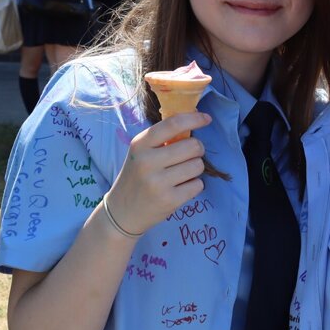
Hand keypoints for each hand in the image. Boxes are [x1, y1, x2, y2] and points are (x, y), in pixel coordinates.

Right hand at [104, 112, 211, 235]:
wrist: (122, 211)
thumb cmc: (137, 176)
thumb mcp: (141, 153)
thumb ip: (163, 139)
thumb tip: (195, 119)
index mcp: (140, 144)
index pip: (173, 124)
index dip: (194, 119)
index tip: (207, 118)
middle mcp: (147, 162)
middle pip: (193, 146)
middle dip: (197, 149)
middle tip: (189, 156)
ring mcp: (158, 183)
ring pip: (198, 166)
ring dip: (195, 168)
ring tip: (181, 174)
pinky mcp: (169, 200)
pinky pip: (198, 185)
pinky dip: (194, 185)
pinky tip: (180, 188)